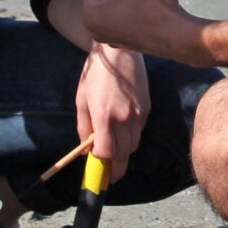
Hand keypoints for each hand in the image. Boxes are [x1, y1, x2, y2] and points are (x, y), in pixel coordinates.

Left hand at [74, 42, 149, 180]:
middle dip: (116, 168)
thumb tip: (86, 150)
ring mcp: (138, 114)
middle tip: (110, 175)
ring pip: (133, 146)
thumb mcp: (81, 100)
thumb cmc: (95, 75)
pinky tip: (122, 131)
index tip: (99, 171)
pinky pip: (139, 132)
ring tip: (115, 151)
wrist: (119, 52)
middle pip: (124, 155)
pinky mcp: (146, 109)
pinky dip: (131, 137)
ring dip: (124, 153)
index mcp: (104, 116)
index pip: (107, 152)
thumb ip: (83, 128)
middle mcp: (124, 118)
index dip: (102, 165)